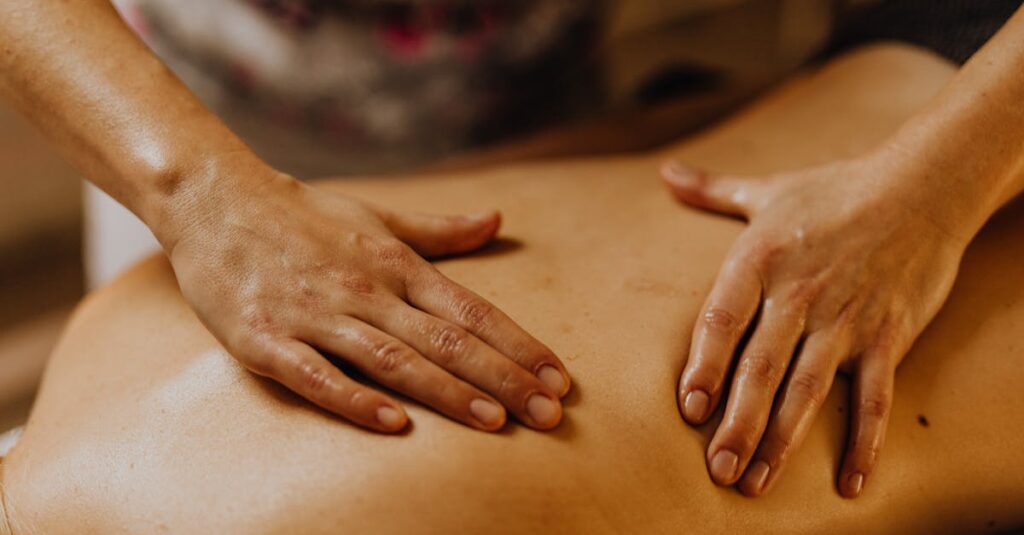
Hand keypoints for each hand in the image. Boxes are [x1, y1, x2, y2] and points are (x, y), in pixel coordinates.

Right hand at [164, 168, 569, 433]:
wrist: (215, 200)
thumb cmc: (304, 215)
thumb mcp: (378, 216)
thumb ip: (440, 230)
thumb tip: (496, 219)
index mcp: (395, 264)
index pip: (471, 309)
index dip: (518, 345)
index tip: (559, 378)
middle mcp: (364, 289)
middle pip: (446, 339)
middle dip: (503, 377)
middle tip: (549, 413)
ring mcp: (315, 315)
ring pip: (393, 359)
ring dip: (447, 392)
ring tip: (497, 422)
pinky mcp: (265, 339)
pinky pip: (316, 375)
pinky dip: (354, 399)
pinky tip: (393, 425)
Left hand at [662, 152, 970, 497]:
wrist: (922, 185)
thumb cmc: (835, 190)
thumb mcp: (767, 190)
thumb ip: (711, 191)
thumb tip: (666, 173)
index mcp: (760, 259)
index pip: (722, 319)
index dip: (704, 365)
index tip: (690, 408)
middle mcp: (799, 293)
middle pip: (762, 366)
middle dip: (737, 421)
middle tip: (717, 468)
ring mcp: (846, 318)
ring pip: (809, 388)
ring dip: (782, 439)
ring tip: (756, 481)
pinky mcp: (888, 336)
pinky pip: (875, 397)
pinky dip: (865, 441)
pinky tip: (850, 481)